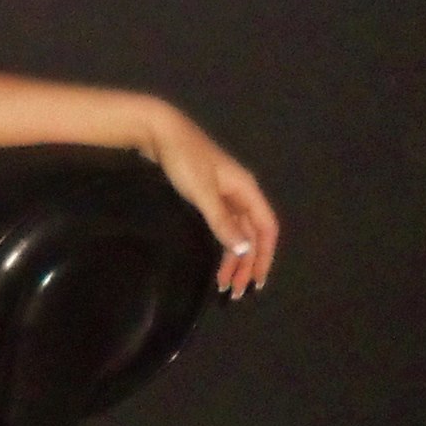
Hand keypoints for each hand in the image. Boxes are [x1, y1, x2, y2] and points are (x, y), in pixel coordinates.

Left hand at [144, 104, 278, 298]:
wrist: (159, 132)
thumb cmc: (184, 159)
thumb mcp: (203, 193)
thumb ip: (223, 222)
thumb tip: (244, 250)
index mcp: (246, 190)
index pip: (266, 228)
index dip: (264, 256)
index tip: (255, 281)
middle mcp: (240, 194)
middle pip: (252, 235)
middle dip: (247, 264)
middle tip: (234, 292)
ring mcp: (223, 196)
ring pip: (237, 233)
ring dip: (233, 259)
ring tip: (224, 284)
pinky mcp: (207, 197)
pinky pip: (223, 227)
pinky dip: (222, 245)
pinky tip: (216, 260)